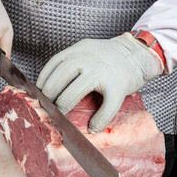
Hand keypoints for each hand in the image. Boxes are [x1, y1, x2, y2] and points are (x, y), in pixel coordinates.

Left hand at [36, 33, 163, 132]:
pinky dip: (99, 119)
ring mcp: (103, 71)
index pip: (54, 64)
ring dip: (65, 104)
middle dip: (51, 94)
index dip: (43, 80)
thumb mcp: (87, 51)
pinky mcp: (118, 85)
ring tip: (61, 115)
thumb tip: (49, 86)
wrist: (138, 54)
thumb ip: (71, 61)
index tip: (38, 93)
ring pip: (77, 90)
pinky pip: (107, 105)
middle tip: (48, 106)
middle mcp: (89, 58)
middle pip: (62, 76)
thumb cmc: (108, 58)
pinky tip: (94, 126)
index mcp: (80, 50)